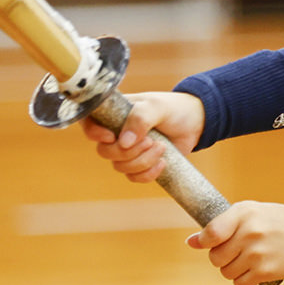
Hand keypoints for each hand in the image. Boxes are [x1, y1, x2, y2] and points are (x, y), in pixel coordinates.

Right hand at [81, 90, 204, 181]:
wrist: (195, 123)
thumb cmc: (173, 108)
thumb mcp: (157, 107)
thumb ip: (140, 119)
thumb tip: (123, 142)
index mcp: (114, 113)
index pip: (88, 123)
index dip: (94, 133)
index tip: (112, 136)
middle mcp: (116, 133)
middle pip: (104, 152)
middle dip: (128, 152)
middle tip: (151, 141)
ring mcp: (127, 151)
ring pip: (120, 167)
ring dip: (142, 161)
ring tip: (162, 147)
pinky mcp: (140, 165)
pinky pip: (134, 177)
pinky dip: (148, 174)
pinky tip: (163, 162)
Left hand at [190, 200, 283, 284]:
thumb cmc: (276, 222)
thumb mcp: (251, 213)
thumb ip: (222, 225)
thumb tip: (191, 242)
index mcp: (243, 214)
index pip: (210, 233)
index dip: (206, 242)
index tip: (213, 243)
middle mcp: (250, 233)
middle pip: (215, 257)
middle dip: (222, 258)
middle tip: (237, 251)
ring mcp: (257, 253)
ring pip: (226, 272)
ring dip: (233, 270)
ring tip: (250, 259)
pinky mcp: (266, 271)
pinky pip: (240, 283)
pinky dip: (244, 280)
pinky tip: (256, 270)